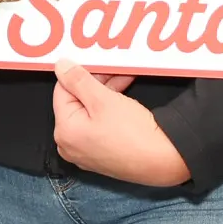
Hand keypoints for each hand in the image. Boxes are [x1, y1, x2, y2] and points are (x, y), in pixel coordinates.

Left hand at [52, 62, 189, 186]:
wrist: (162, 160)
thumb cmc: (133, 133)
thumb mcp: (103, 99)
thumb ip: (78, 80)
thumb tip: (60, 66)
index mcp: (64, 131)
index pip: (62, 91)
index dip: (80, 74)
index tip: (96, 63)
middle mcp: (70, 145)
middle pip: (77, 102)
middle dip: (96, 83)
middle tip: (114, 68)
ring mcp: (86, 152)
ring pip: (90, 112)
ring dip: (106, 93)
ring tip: (124, 78)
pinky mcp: (102, 155)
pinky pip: (99, 125)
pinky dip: (110, 110)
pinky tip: (125, 96)